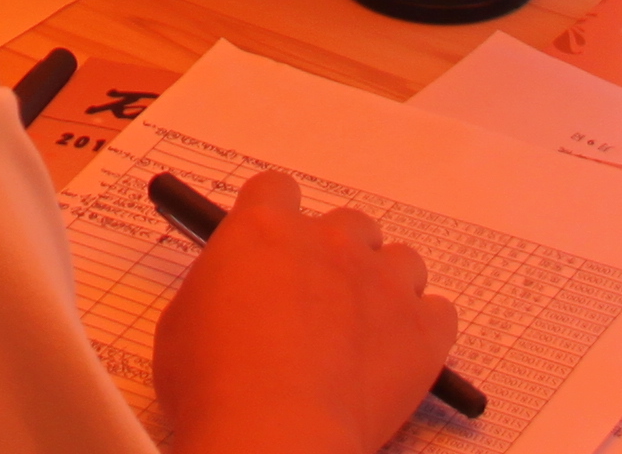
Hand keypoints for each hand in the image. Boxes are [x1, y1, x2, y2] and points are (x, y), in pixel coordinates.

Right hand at [151, 167, 459, 453]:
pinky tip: (399, 357)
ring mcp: (381, 282)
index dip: (275, 218)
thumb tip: (228, 298)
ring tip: (365, 332)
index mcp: (264, 229)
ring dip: (386, 287)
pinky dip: (424, 330)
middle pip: (348, 224)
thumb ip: (216, 291)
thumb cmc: (215, 385)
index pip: (277, 190)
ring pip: (401, 260)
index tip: (272, 247)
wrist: (274, 432)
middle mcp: (328, 242)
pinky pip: (439, 313)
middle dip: (337, 255)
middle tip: (318, 302)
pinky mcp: (422, 330)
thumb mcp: (182, 324)